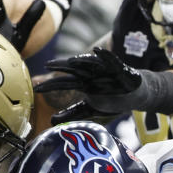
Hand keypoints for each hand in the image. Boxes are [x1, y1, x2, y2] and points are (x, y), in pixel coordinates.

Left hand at [35, 48, 172, 123]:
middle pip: (74, 69)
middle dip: (61, 66)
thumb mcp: (90, 109)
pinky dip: (105, 57)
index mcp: (84, 84)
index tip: (37, 89)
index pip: (64, 83)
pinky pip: (111, 61)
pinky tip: (97, 52)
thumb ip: (73, 113)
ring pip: (91, 64)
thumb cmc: (112, 100)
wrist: (135, 96)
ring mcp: (104, 71)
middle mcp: (91, 75)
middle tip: (47, 65)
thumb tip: (51, 120)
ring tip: (71, 61)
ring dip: (81, 61)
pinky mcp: (119, 69)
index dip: (51, 85)